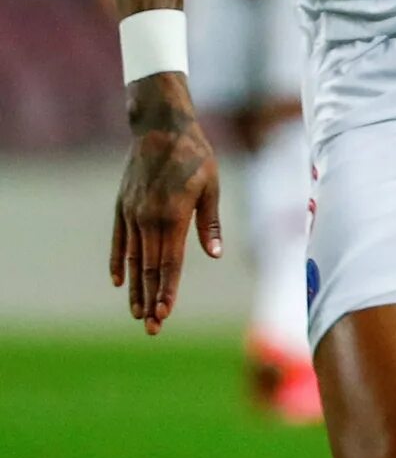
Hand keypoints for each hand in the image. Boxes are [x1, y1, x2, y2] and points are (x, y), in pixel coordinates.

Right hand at [110, 76, 220, 332]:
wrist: (161, 129)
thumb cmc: (195, 156)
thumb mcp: (212, 186)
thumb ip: (210, 222)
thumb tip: (214, 255)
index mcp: (172, 216)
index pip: (170, 263)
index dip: (168, 291)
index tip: (165, 314)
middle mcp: (148, 219)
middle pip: (150, 268)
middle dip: (151, 300)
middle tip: (152, 328)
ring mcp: (131, 213)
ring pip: (133, 259)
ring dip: (135, 288)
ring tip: (136, 313)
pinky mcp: (122, 206)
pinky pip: (119, 241)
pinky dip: (119, 262)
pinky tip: (119, 281)